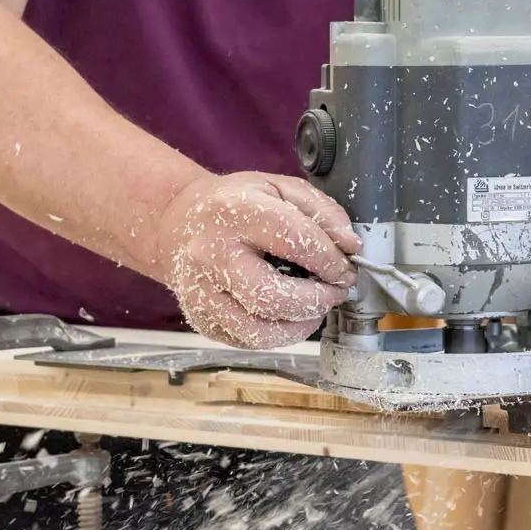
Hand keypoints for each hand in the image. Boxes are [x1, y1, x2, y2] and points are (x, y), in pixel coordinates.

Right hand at [154, 172, 359, 348]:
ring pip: (259, 330)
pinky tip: (288, 316)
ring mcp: (201, 290)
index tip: (346, 269)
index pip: (294, 239)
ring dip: (300, 326)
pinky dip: (278, 335)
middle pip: (271, 296)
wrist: (179, 224)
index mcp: (234, 210)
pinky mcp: (200, 318)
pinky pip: (247, 341)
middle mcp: (210, 253)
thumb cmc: (235, 205)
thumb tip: (351, 246)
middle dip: (317, 301)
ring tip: (315, 308)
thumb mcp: (279, 189)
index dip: (330, 260)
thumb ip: (321, 211)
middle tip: (335, 293)